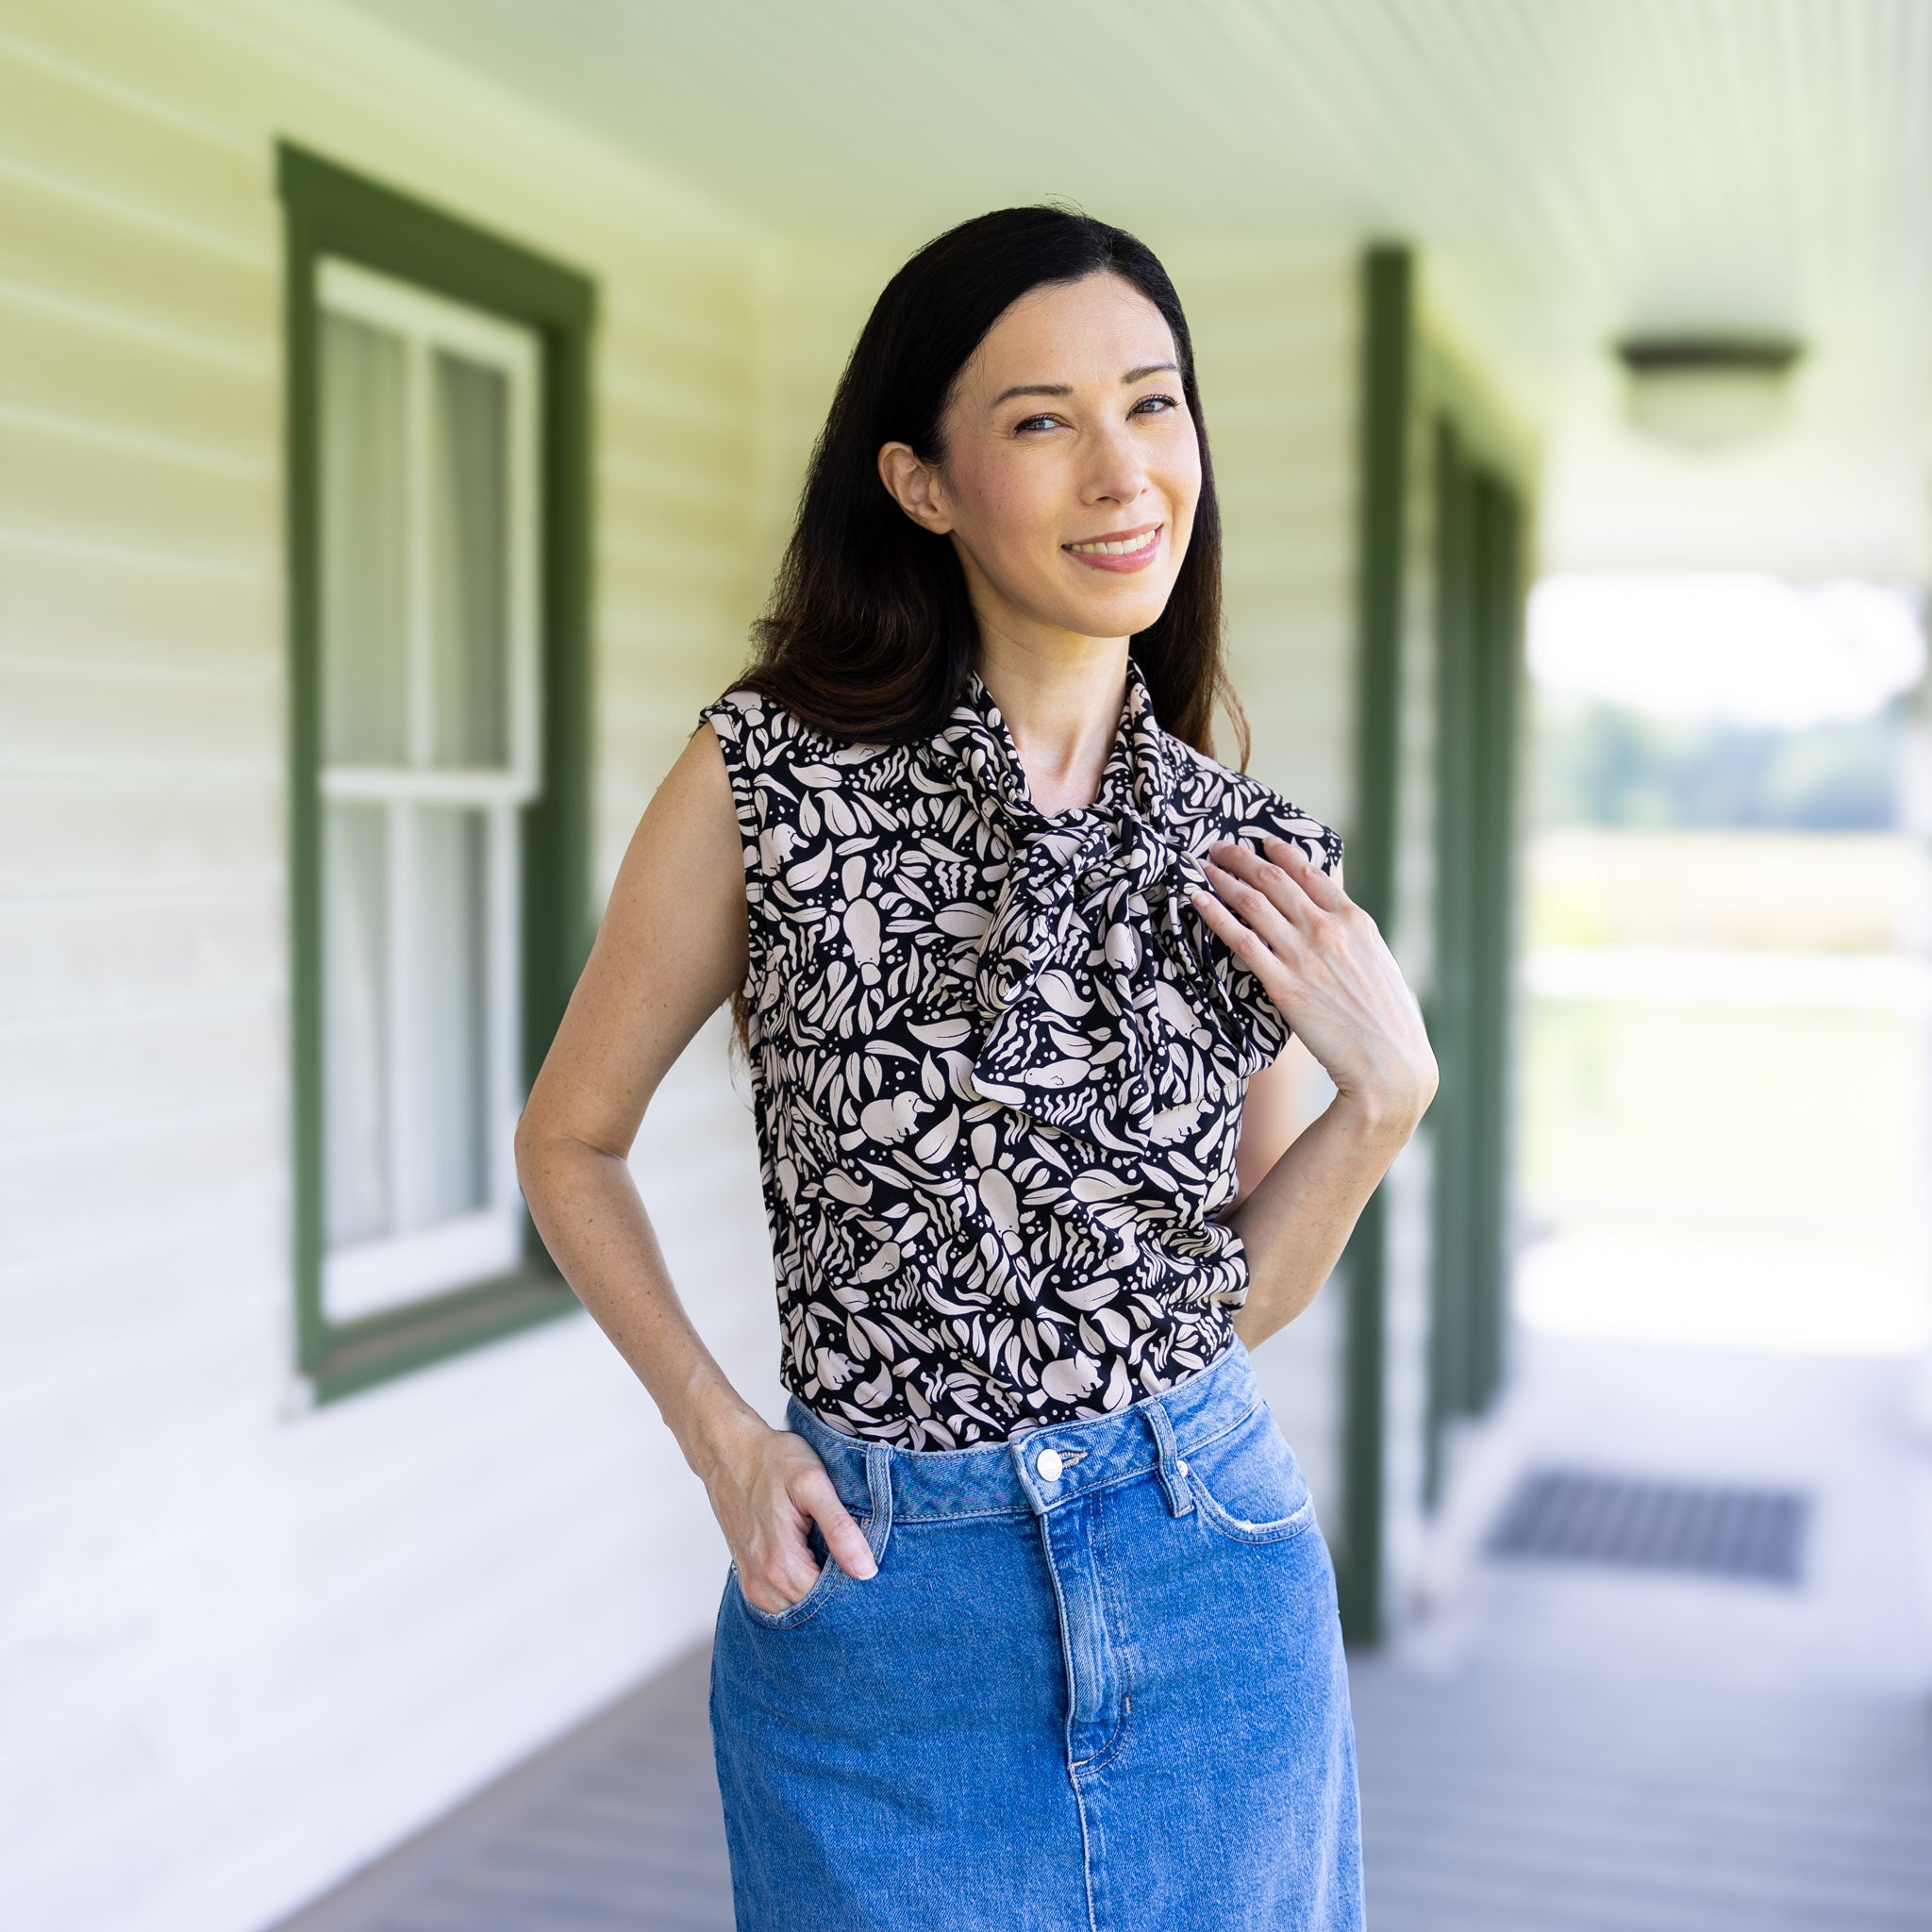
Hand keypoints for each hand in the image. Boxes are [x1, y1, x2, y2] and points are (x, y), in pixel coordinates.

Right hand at [700, 1414, 877, 1613]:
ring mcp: (752, 1582)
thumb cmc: (773, 1461)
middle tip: (852, 1556)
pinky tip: (810, 1560)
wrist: (729, 1451)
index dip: (855, 1586)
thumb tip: (865, 1570)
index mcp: (782, 1565)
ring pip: (796, 1607)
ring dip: (817, 1590)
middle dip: (837, 1590)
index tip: (865, 1564)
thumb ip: (840, 1529)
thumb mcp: (814, 1484)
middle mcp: (763, 1583)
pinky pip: (779, 1600)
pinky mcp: (747, 1574)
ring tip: (830, 1555)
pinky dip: (797, 1588)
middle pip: (814, 1608)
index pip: (832, 1602)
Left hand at [1190, 834, 1438, 1133]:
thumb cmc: (1390, 1023)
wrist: (1389, 1063)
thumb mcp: (1380, 965)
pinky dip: (1215, 915)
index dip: (1282, 854)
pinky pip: (1240, 939)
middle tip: (1219, 847)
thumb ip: (1354, 941)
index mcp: (1356, 921)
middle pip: (1275, 880)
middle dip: (1242, 858)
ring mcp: (1303, 954)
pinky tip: (1198, 900)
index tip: (1262, 842)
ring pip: (1253, 903)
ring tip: (1204, 865)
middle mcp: (1328, 929)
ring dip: (1223, 878)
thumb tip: (1339, 931)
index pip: (1311, 873)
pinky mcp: (1282, 984)